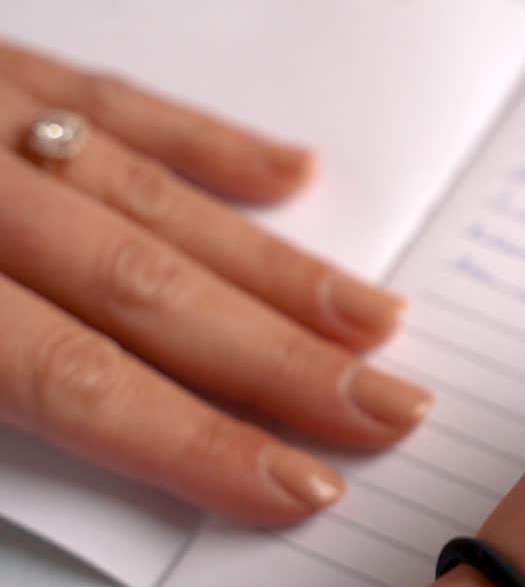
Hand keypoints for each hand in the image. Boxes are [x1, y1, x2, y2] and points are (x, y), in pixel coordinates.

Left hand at [0, 40, 430, 524]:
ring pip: (154, 203)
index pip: (77, 377)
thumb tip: (92, 428)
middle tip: (386, 407)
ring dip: (274, 267)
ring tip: (375, 319)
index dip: (196, 438)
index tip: (298, 484)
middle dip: (281, 357)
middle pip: (148, 290)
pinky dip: (208, 141)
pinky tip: (289, 174)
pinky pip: (111, 101)